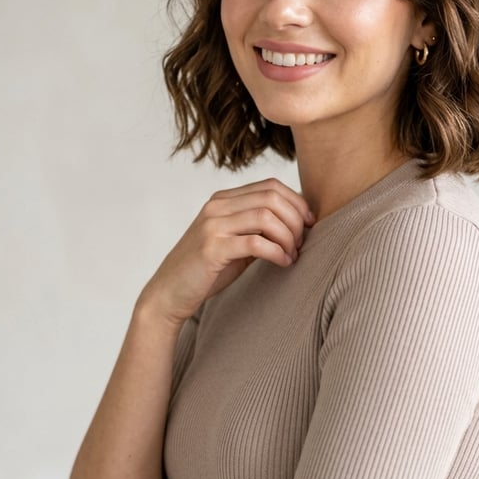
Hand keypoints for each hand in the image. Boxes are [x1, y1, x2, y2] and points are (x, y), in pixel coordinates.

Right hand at [138, 178, 314, 327]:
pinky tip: (283, 263)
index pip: (271, 185)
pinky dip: (277, 252)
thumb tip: (299, 221)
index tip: (309, 224)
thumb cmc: (207, 269)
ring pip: (266, 217)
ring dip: (288, 237)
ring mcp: (213, 226)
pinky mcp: (212, 248)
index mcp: (223, 199)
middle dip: (296, 220)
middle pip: (272, 197)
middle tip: (302, 243)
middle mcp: (217, 206)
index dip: (297, 202)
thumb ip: (259, 228)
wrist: (169, 292)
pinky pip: (256, 243)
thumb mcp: (236, 242)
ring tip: (292, 255)